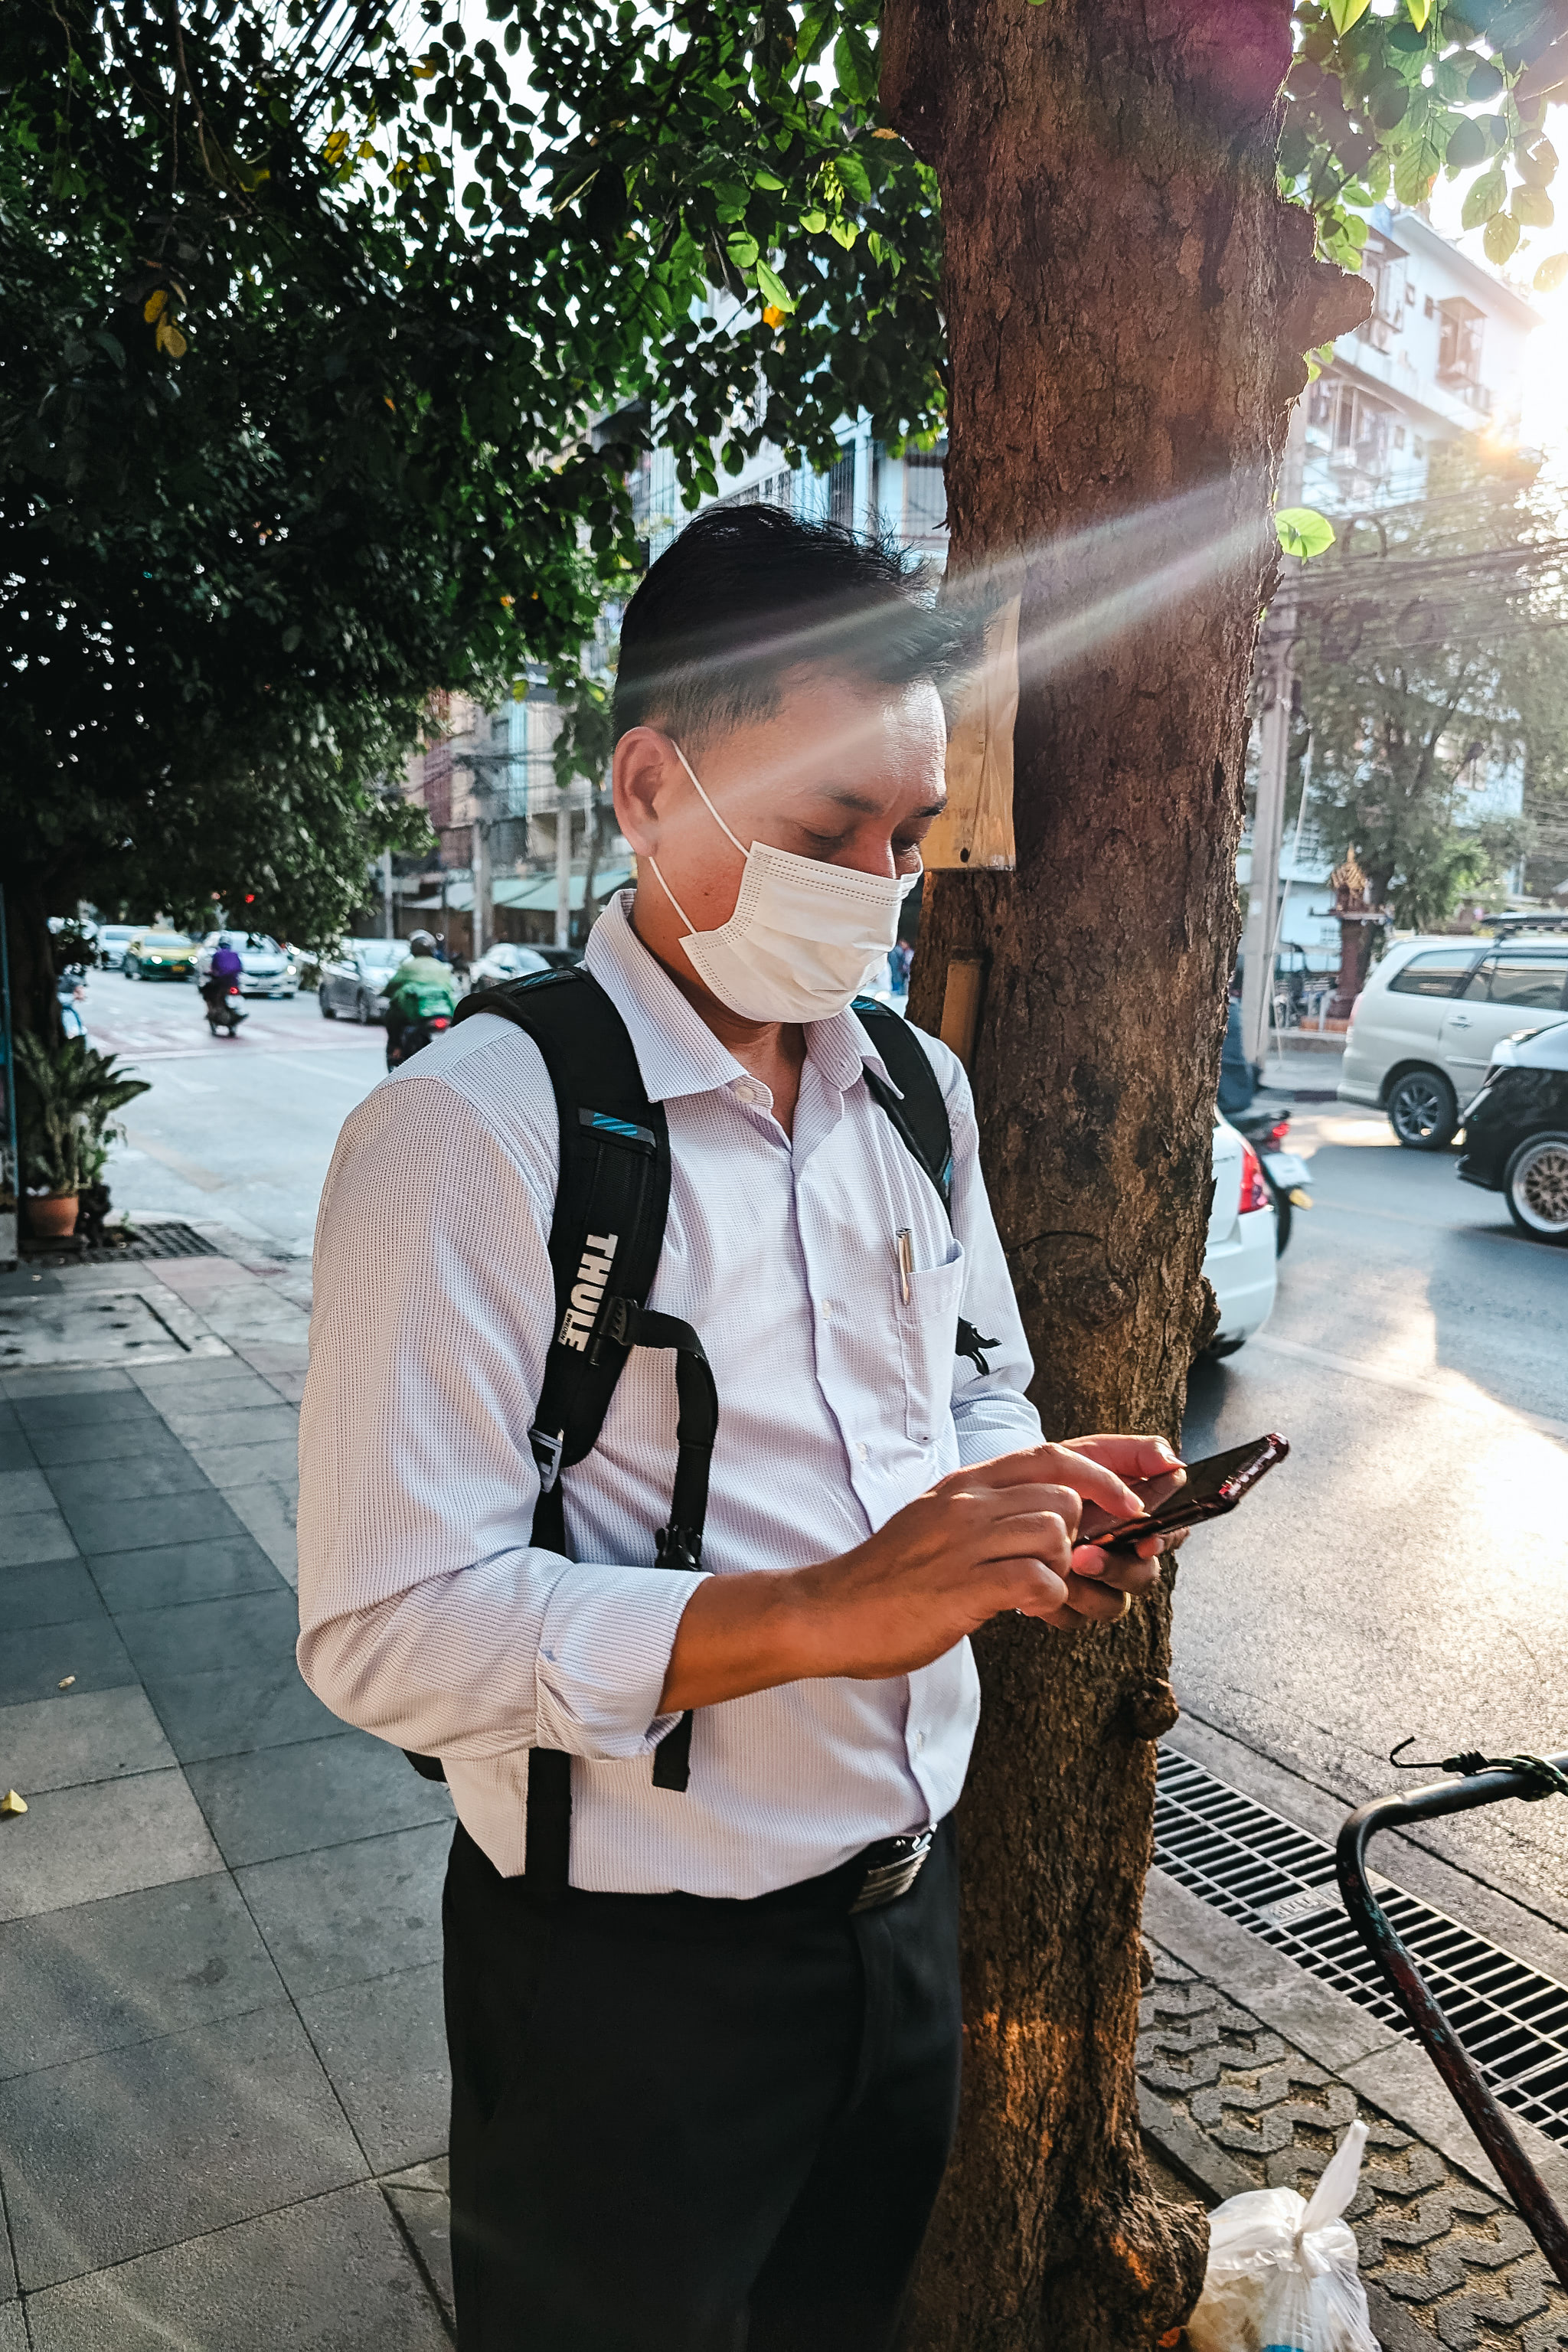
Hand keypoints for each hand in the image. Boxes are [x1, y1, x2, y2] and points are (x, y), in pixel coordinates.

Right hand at [659, 1441, 1161, 1709]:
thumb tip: (1067, 1520)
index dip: (1116, 1456)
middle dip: (1100, 1527)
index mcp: (967, 1482)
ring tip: (1049, 1595)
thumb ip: (997, 1514)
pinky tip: (1029, 1612)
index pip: (1056, 1450)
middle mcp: (969, 1500)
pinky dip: (1049, 1601)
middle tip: (1105, 1559)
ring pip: (1059, 1532)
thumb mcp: (942, 1524)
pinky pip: (1039, 1581)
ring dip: (1069, 1570)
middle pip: (1068, 1491)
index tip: (1161, 1461)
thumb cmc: (892, 1578)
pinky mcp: (964, 1586)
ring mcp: (964, 1540)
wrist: (829, 1612)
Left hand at [1039, 1432, 1186, 1630]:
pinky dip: (1058, 1607)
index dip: (1165, 1541)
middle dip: (1118, 1569)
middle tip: (1084, 1557)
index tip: (1146, 1542)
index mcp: (1134, 1522)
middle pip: (1144, 1576)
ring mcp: (1095, 1584)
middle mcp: (1121, 1556)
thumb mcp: (1089, 1454)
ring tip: (1058, 1570)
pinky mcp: (1068, 1606)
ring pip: (1114, 1604)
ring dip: (1088, 1591)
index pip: (1170, 1536)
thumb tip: (1174, 1462)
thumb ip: (1134, 1454)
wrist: (1001, 1501)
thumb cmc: (1052, 1477)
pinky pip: (1076, 1619)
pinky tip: (1038, 1593)